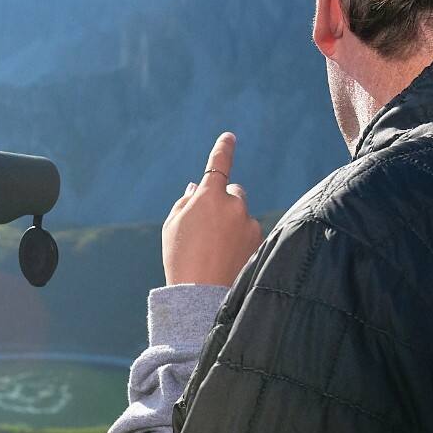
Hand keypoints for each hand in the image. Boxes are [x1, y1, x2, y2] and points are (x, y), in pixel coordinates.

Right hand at [163, 132, 263, 286]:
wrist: (202, 295)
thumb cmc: (180, 258)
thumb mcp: (172, 226)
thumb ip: (185, 202)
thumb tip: (197, 186)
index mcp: (209, 196)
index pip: (218, 164)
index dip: (223, 148)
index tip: (229, 137)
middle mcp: (234, 204)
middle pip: (233, 193)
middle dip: (224, 202)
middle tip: (208, 226)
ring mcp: (250, 223)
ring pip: (241, 216)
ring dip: (233, 225)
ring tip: (215, 251)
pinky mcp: (260, 240)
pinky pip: (249, 234)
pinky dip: (241, 242)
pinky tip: (227, 259)